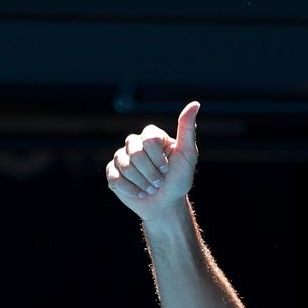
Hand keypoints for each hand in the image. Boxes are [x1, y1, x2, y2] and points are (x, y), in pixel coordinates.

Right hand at [105, 101, 200, 221]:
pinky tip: (140, 193)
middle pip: (135, 153)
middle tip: (160, 182)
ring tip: (151, 188)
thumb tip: (195, 103)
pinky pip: (115, 178)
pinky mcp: (112, 173)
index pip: (148, 139)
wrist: (166, 203)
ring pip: (125, 166)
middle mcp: (134, 143)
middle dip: (151, 172)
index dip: (158, 157)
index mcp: (151, 136)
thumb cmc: (179, 179)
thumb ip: (187, 129)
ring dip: (142, 182)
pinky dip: (130, 189)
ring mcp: (121, 157)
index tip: (168, 168)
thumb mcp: (188, 154)